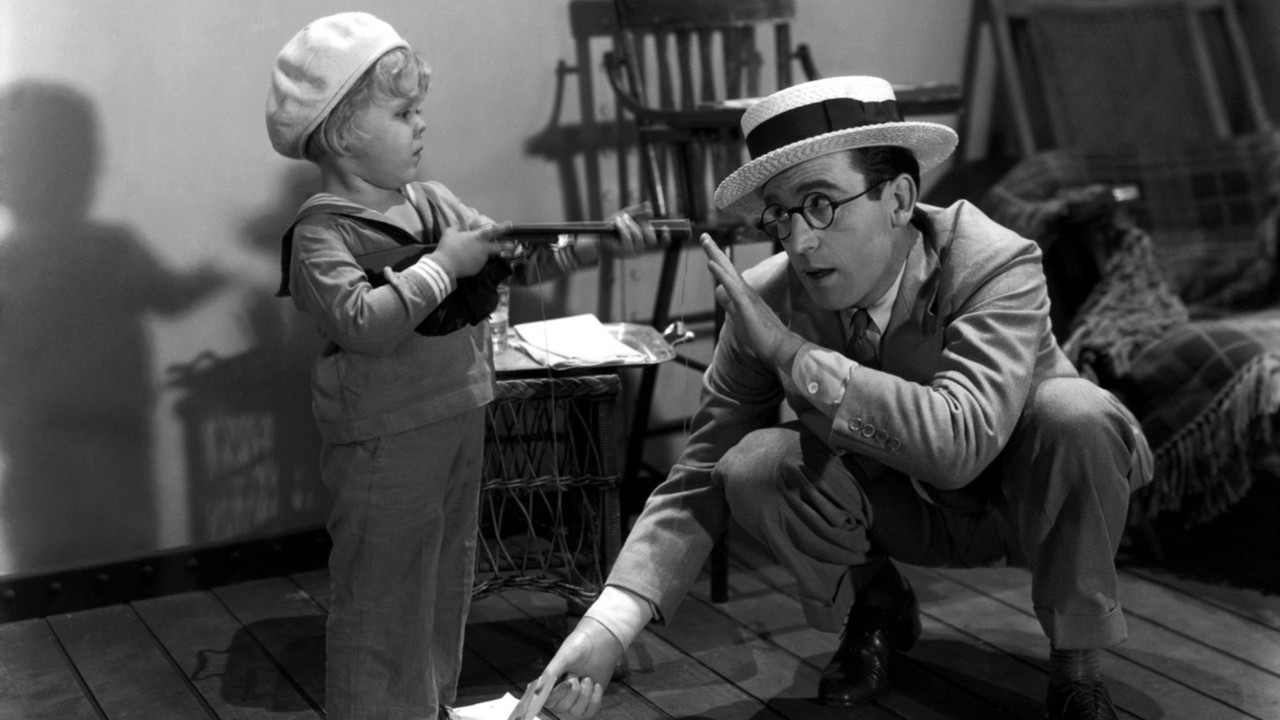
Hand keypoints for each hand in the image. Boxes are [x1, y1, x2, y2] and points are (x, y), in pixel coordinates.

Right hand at [430, 222, 512, 277]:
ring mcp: (481, 260)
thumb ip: (457, 229)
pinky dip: (471, 262)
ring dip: (478, 254)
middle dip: (506, 246)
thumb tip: (459, 229)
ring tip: (463, 254)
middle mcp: (483, 249)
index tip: (511, 225)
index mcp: (478, 238)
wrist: (445, 265)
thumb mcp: (450, 232)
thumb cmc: (447, 246)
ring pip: (483, 255)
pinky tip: (462, 261)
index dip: (503, 227)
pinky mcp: (477, 269)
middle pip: (498, 247)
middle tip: (513, 245)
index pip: (493, 231)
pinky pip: (476, 264)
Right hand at [508, 616, 623, 719]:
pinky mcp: (590, 700)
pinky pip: (590, 711)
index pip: (546, 700)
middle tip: (576, 674)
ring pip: (576, 712)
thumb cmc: (579, 646)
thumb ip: (550, 674)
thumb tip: (537, 692)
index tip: (567, 683)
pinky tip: (596, 685)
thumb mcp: (563, 657)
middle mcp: (561, 693)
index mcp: (550, 682)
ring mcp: (576, 698)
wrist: (600, 642)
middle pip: (562, 708)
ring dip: (584, 695)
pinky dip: (594, 699)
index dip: (557, 695)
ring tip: (587, 678)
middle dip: (573, 691)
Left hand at [576, 203, 665, 262]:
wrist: (596, 238)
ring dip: (629, 224)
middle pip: (651, 239)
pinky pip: (627, 238)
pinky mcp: (622, 253)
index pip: (659, 243)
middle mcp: (640, 249)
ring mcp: (632, 253)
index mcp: (643, 242)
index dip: (665, 238)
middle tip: (632, 217)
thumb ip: (637, 212)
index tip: (665, 227)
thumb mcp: (625, 216)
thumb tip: (649, 206)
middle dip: (643, 225)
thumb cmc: (613, 227)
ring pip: (638, 236)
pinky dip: (622, 227)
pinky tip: (617, 222)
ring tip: (621, 218)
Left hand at [702, 233, 802, 366]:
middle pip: (728, 268)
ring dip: (716, 256)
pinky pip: (732, 288)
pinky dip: (722, 275)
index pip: (729, 274)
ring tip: (706, 242)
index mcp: (745, 295)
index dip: (719, 260)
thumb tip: (721, 294)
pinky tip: (713, 264)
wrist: (780, 347)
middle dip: (715, 251)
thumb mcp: (742, 317)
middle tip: (704, 236)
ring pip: (729, 273)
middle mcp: (745, 292)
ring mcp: (746, 298)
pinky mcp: (747, 306)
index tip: (710, 247)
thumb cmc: (764, 336)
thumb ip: (731, 305)